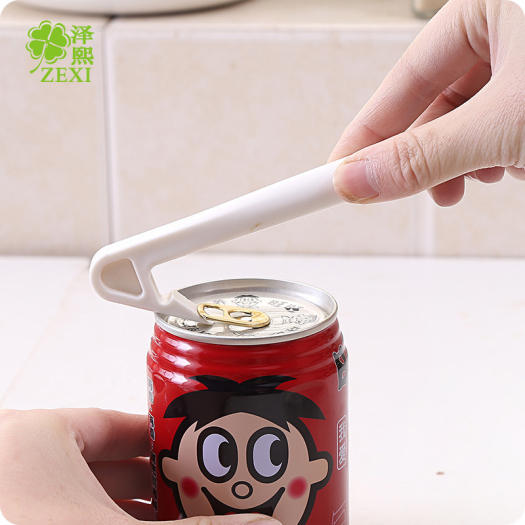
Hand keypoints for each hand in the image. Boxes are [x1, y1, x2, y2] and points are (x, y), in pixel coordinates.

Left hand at [0, 409, 280, 524]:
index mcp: (33, 439)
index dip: (160, 438)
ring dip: (125, 510)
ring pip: (78, 496)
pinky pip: (60, 512)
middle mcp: (13, 462)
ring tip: (174, 518)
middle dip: (150, 483)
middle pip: (100, 463)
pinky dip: (94, 519)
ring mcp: (10, 498)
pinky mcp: (14, 518)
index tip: (192, 450)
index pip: (114, 424)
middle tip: (192, 493)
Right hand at [330, 0, 524, 205]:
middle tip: (401, 190)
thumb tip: (357, 179)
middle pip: (437, 104)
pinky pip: (504, 126)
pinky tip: (517, 163)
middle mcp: (509, 28)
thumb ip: (427, 155)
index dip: (367, 132)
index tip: (338, 171)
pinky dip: (503, 152)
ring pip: (472, 120)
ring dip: (469, 159)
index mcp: (489, 4)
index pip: (405, 79)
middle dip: (427, 155)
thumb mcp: (504, 119)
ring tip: (481, 176)